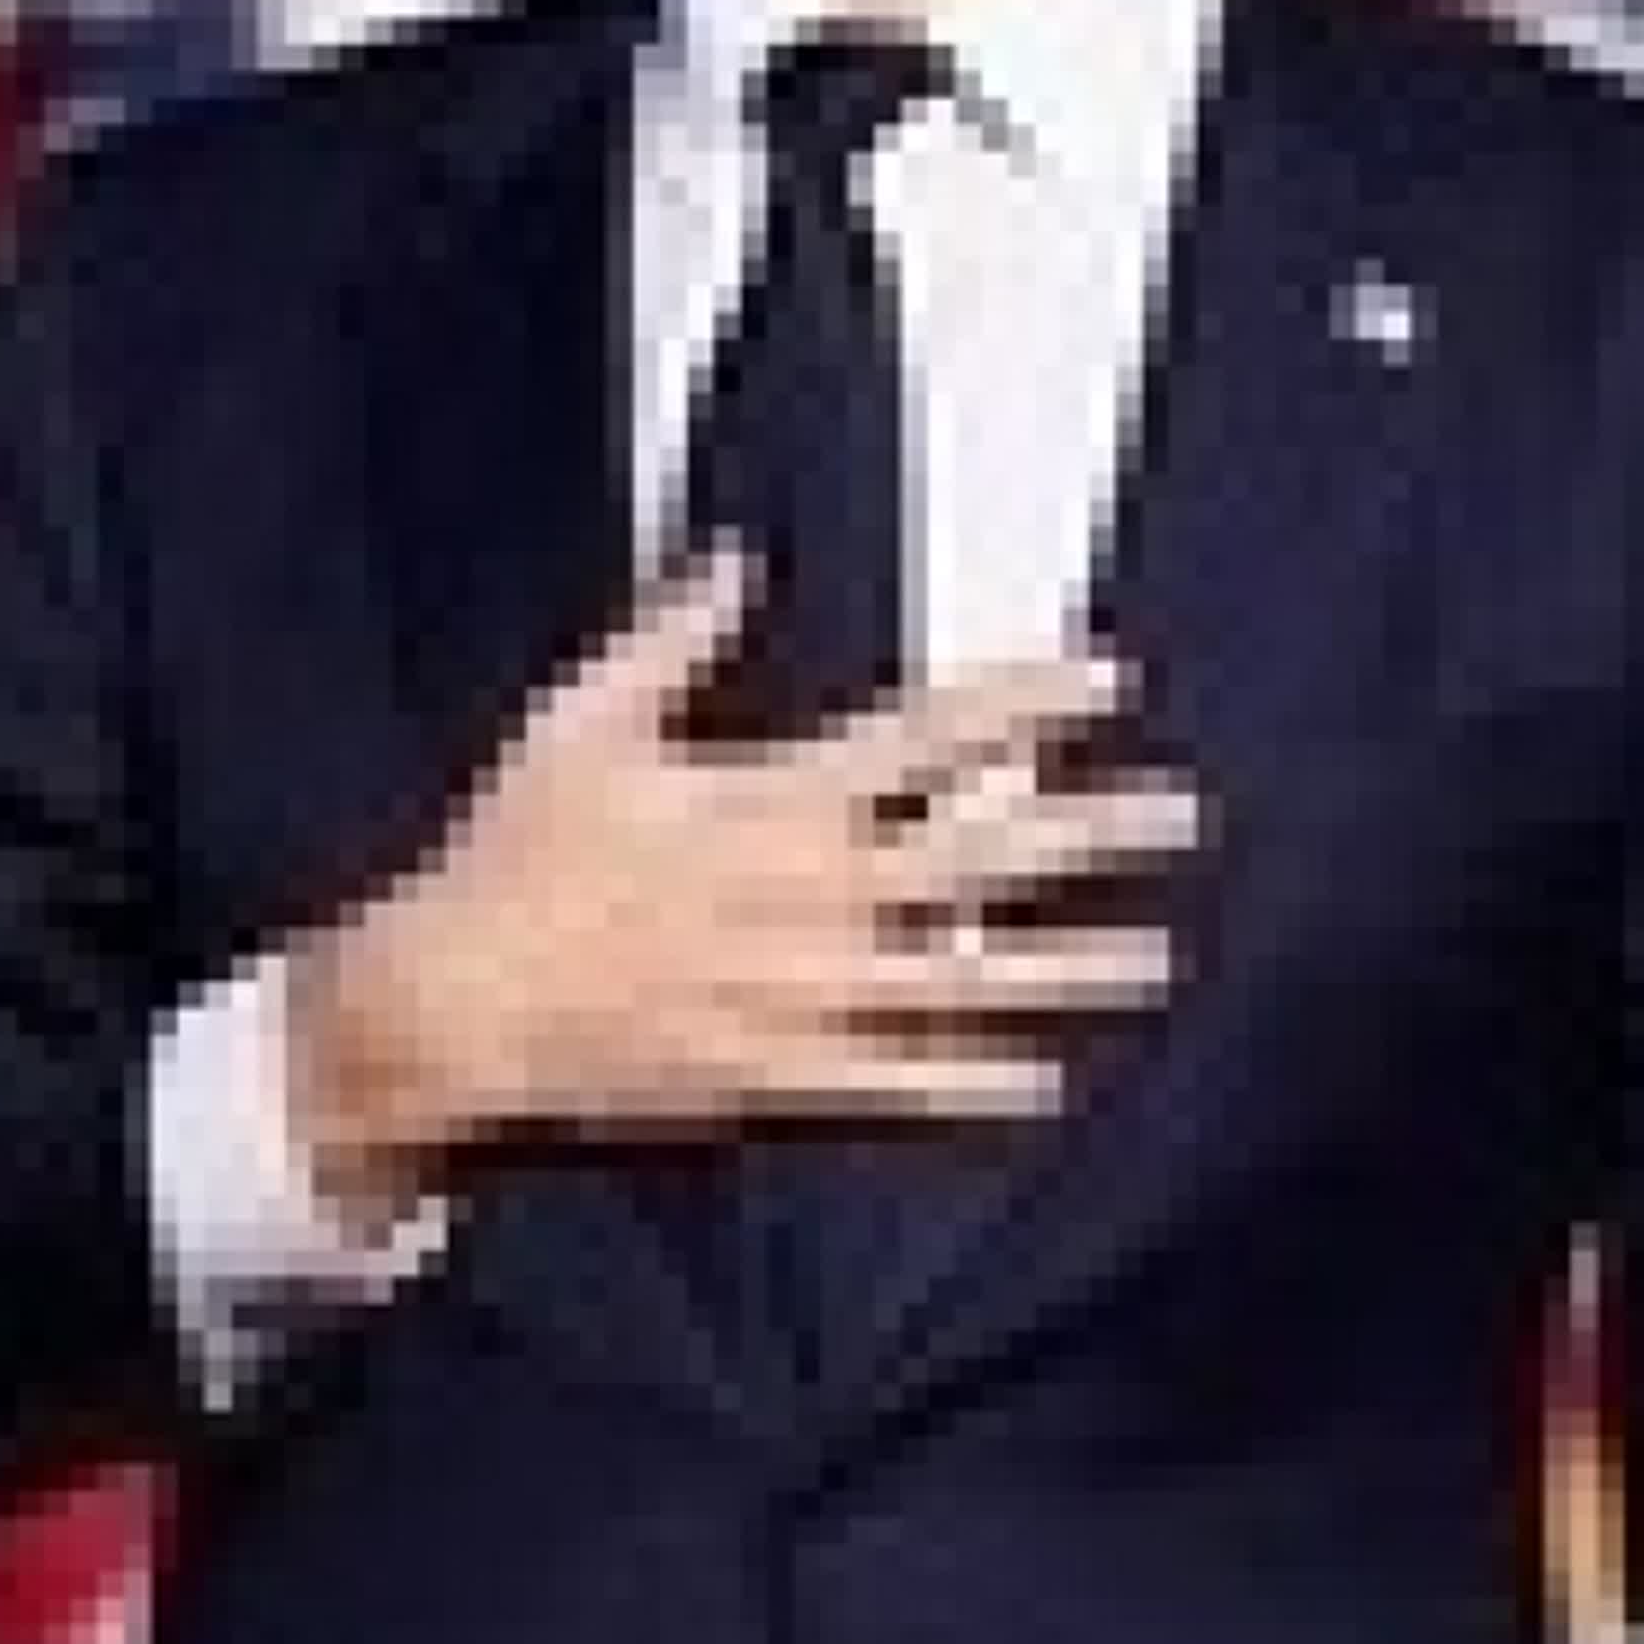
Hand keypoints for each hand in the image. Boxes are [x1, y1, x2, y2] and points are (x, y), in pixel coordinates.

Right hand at [282, 538, 1199, 1230]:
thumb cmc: (517, 855)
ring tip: (1155, 960)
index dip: (1026, 704)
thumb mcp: (583, 718)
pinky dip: (974, 1085)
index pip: (931, 735)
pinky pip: (898, 1083)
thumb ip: (673, 637)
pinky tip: (1047, 1084)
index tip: (1108, 678)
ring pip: (965, 976)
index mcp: (775, 798)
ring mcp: (804, 992)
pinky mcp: (778, 1074)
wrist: (459, 1004)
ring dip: (1066, 968)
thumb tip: (735, 558)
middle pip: (982, 855)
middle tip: (1184, 818)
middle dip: (1091, 832)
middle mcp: (812, 894)